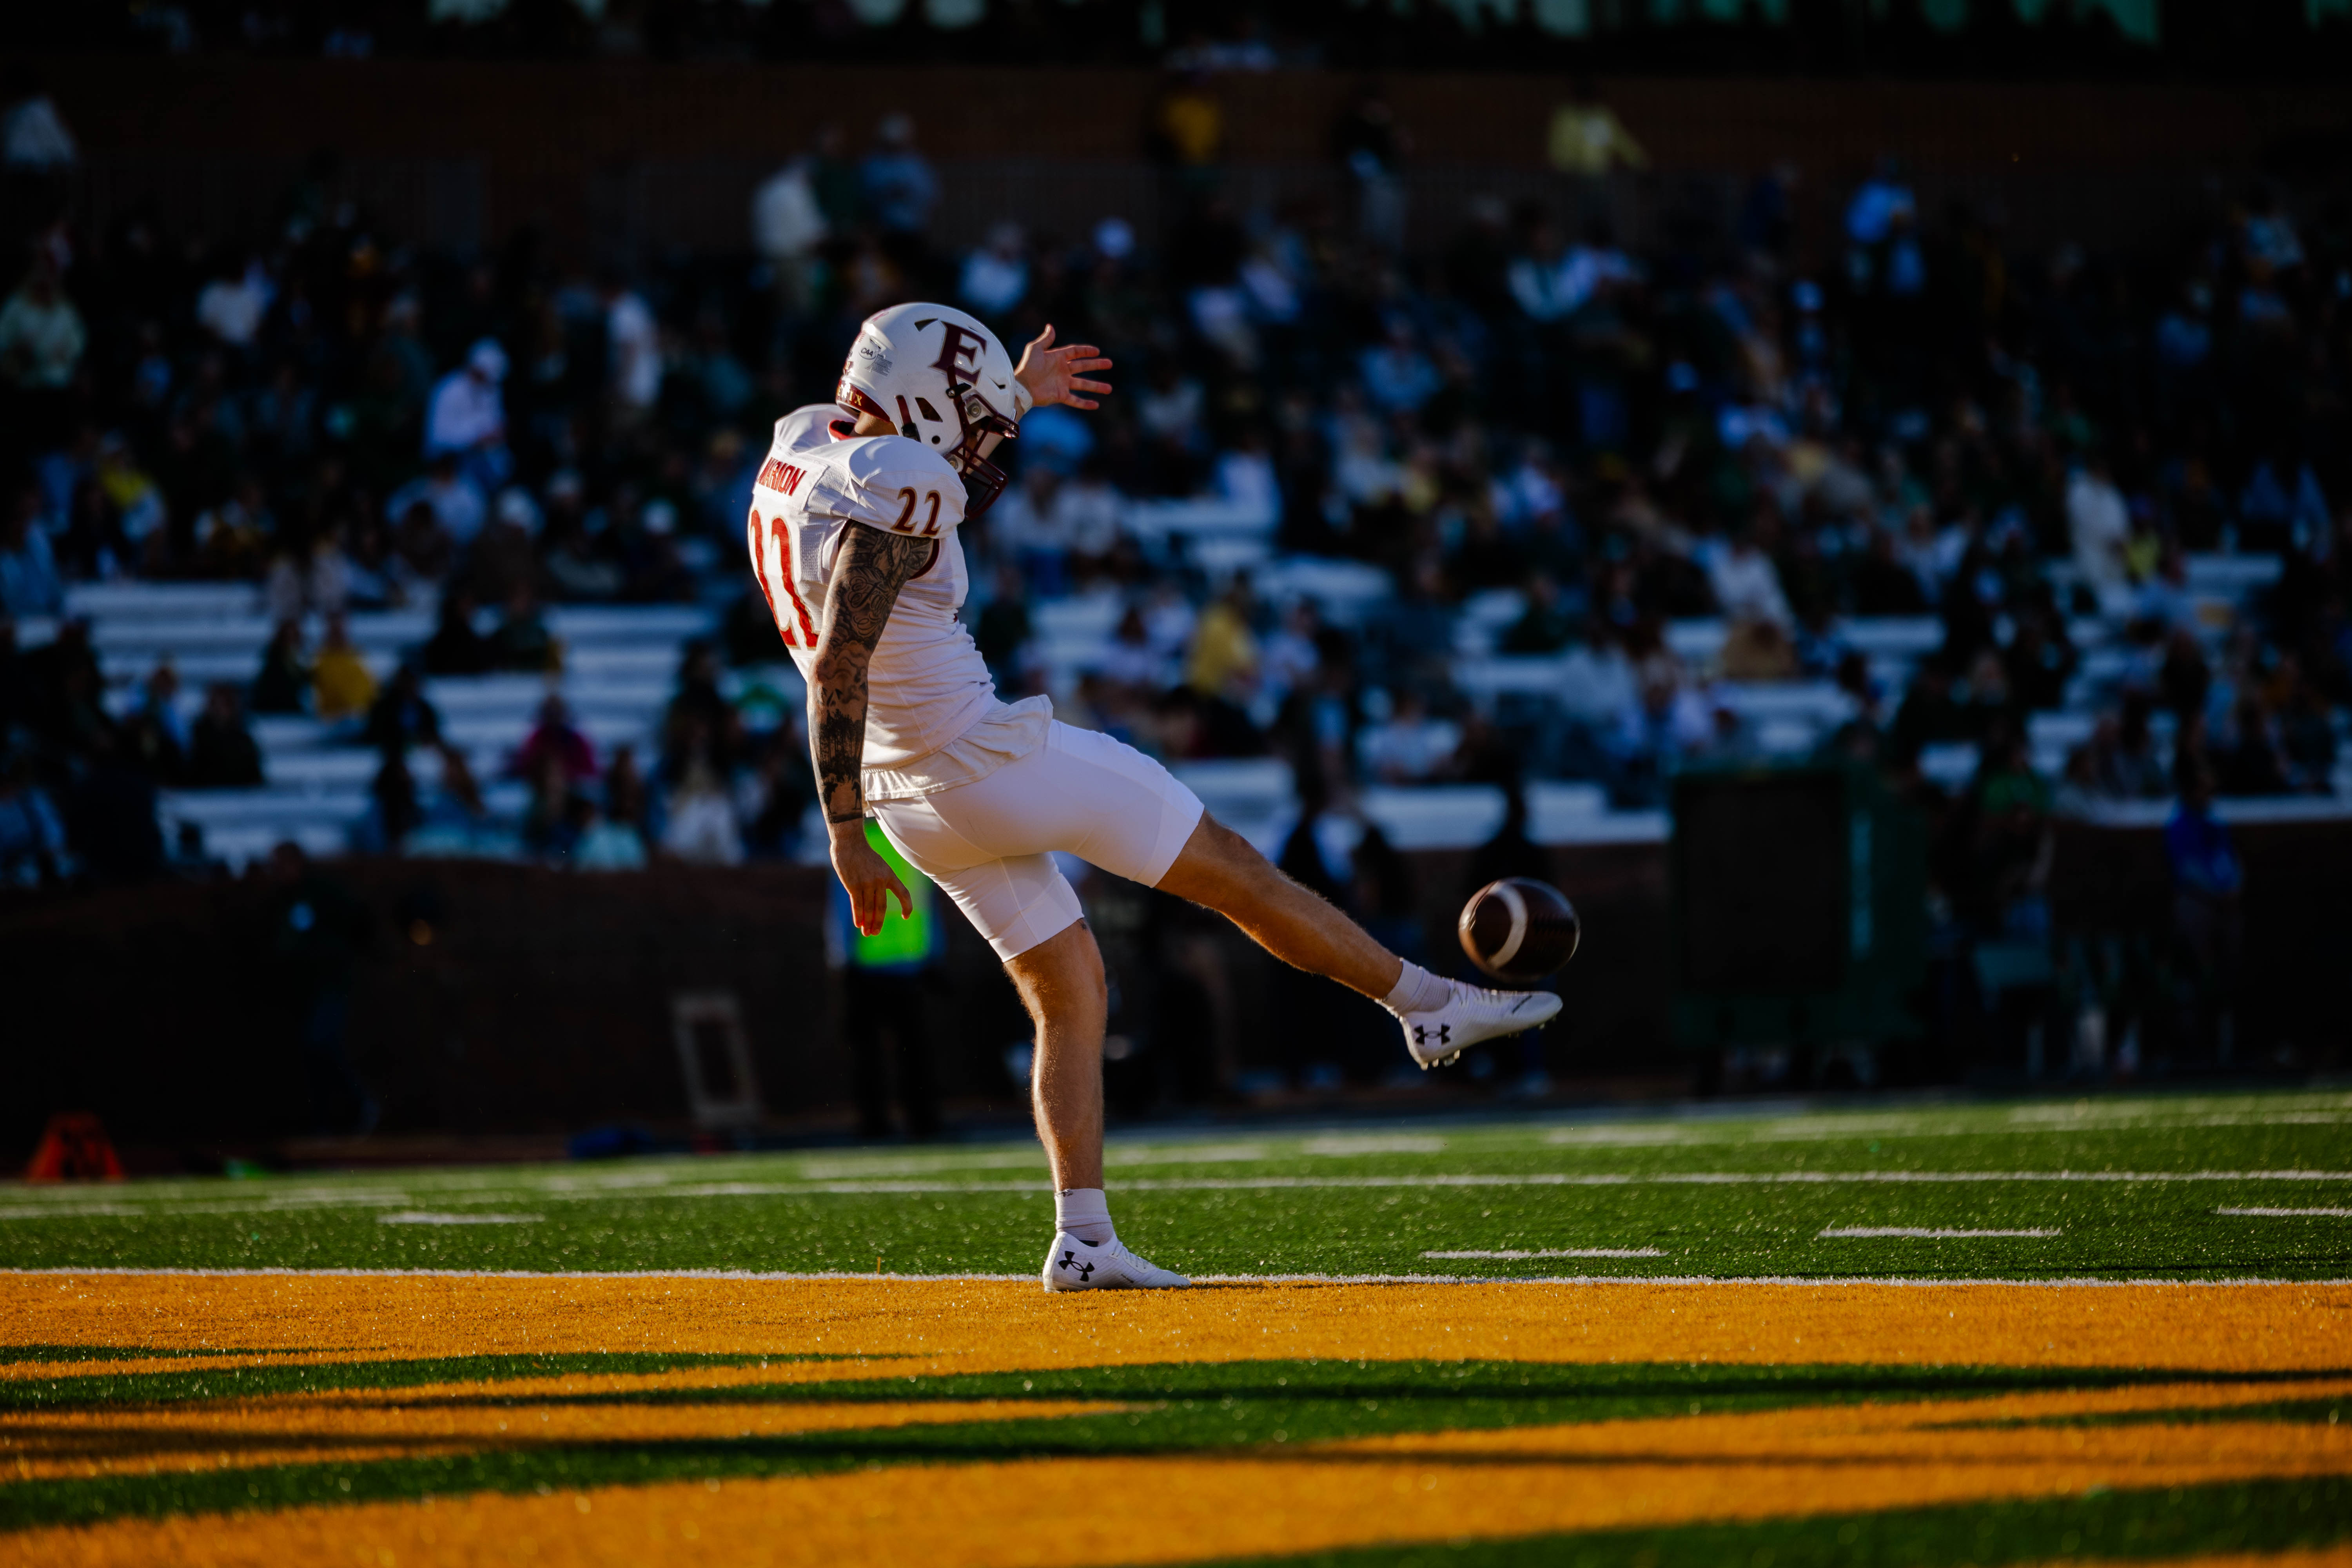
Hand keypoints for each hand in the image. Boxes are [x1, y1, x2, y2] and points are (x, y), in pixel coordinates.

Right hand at [830, 820, 912, 936]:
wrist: (849, 843)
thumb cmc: (863, 854)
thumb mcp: (878, 865)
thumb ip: (880, 880)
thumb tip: (876, 898)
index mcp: (889, 874)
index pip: (904, 893)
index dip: (907, 906)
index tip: (906, 916)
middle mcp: (880, 880)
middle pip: (882, 907)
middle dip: (878, 922)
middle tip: (875, 933)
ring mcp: (867, 883)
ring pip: (869, 908)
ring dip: (868, 923)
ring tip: (866, 933)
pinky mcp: (854, 885)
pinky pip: (857, 905)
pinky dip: (858, 916)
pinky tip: (858, 924)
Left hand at [1012, 324, 1111, 411]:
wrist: (1022, 387)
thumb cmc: (1027, 367)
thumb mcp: (1035, 349)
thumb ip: (1045, 339)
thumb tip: (1050, 327)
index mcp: (1057, 358)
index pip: (1075, 352)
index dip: (1086, 351)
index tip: (1097, 351)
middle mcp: (1062, 370)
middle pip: (1083, 366)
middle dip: (1096, 365)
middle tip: (1109, 363)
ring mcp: (1062, 384)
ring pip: (1083, 384)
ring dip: (1096, 386)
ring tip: (1109, 389)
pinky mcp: (1061, 396)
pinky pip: (1075, 400)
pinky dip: (1085, 403)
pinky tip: (1096, 405)